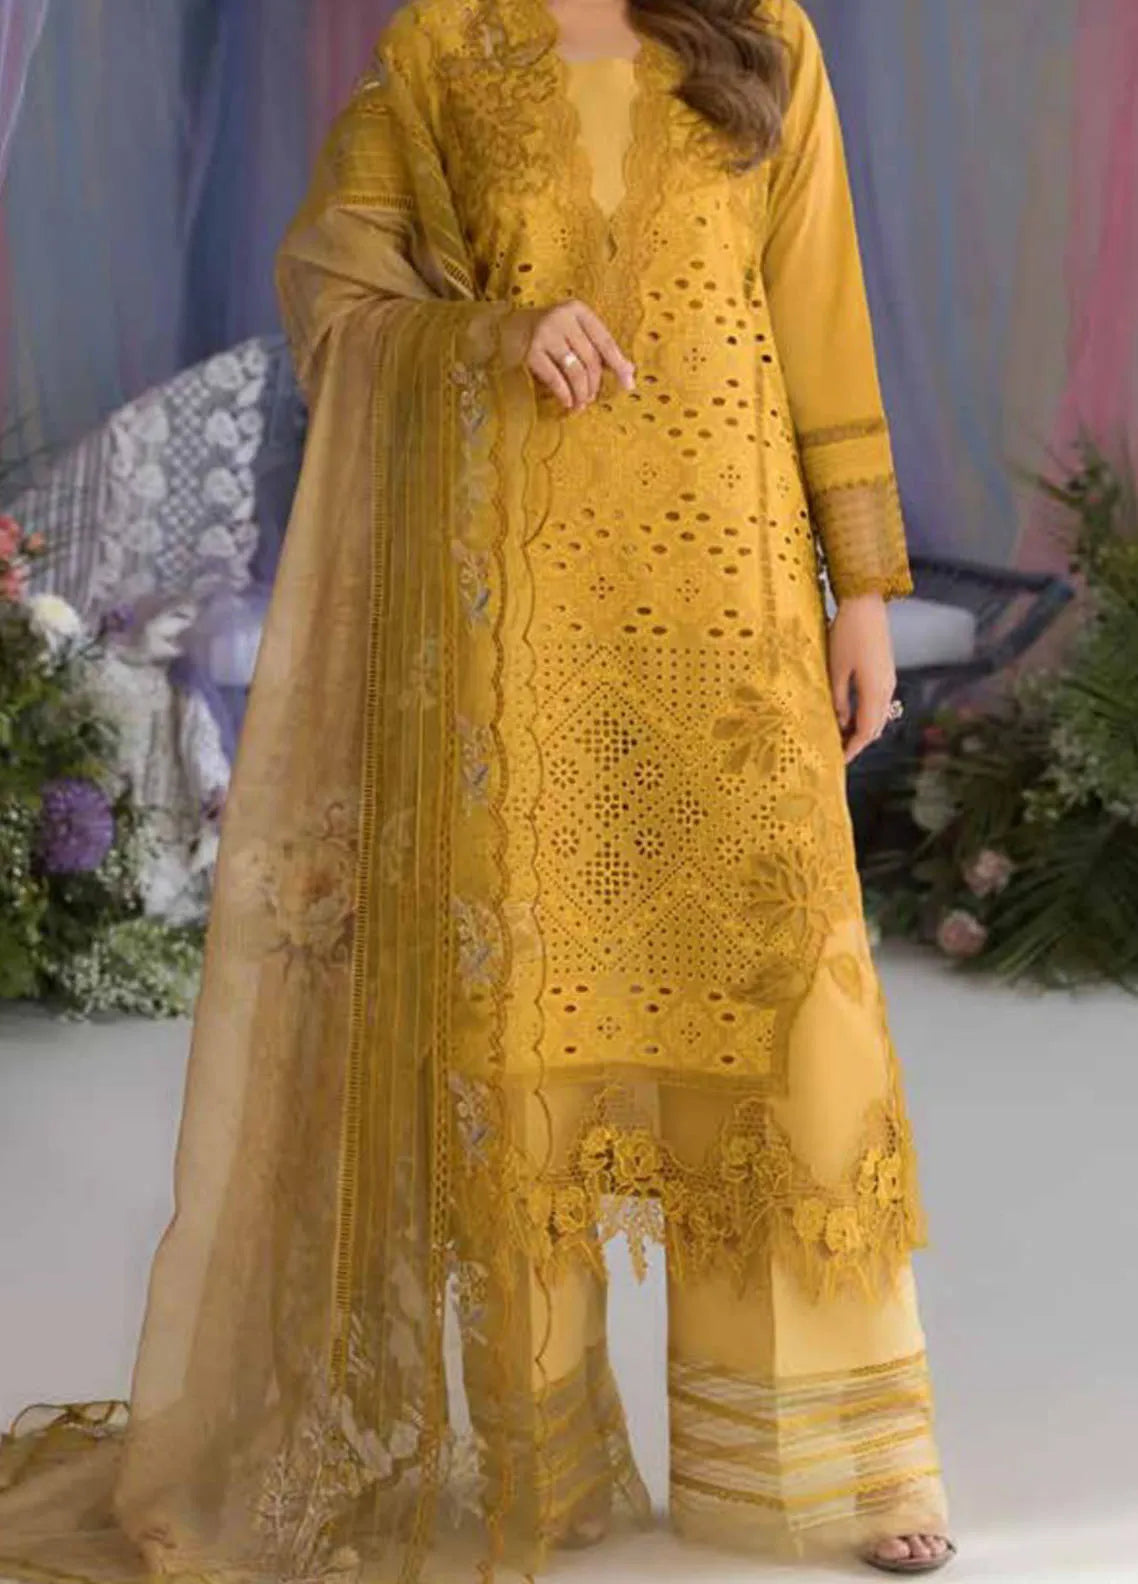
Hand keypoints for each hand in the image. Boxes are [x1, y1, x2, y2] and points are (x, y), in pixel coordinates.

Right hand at [521, 299, 635, 410]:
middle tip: (591, 399)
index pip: (605, 341)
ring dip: (581, 392)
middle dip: (594, 384)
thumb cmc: (549, 332)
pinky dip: (564, 393)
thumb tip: (630, 372)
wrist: (506, 328)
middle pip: (590, 359)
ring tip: (581, 404)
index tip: (628, 385)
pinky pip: (555, 378)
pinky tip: (567, 402)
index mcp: (578, 311)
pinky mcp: (530, 352)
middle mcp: (562, 319)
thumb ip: (599, 348)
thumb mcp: (574, 331)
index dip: (618, 365)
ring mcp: (545, 334)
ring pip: (575, 370)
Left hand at [828, 594, 896, 763]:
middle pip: (875, 727)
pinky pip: (878, 703)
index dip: (853, 748)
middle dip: (858, 743)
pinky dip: (866, 715)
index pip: (866, 731)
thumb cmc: (847, 634)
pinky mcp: (885, 672)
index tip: (839, 761)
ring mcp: (888, 680)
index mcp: (875, 691)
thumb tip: (839, 723)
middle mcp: (887, 689)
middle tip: (838, 752)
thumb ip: (838, 699)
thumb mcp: (836, 669)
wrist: (866, 604)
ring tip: (841, 737)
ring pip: (879, 716)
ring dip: (862, 729)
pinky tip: (850, 715)